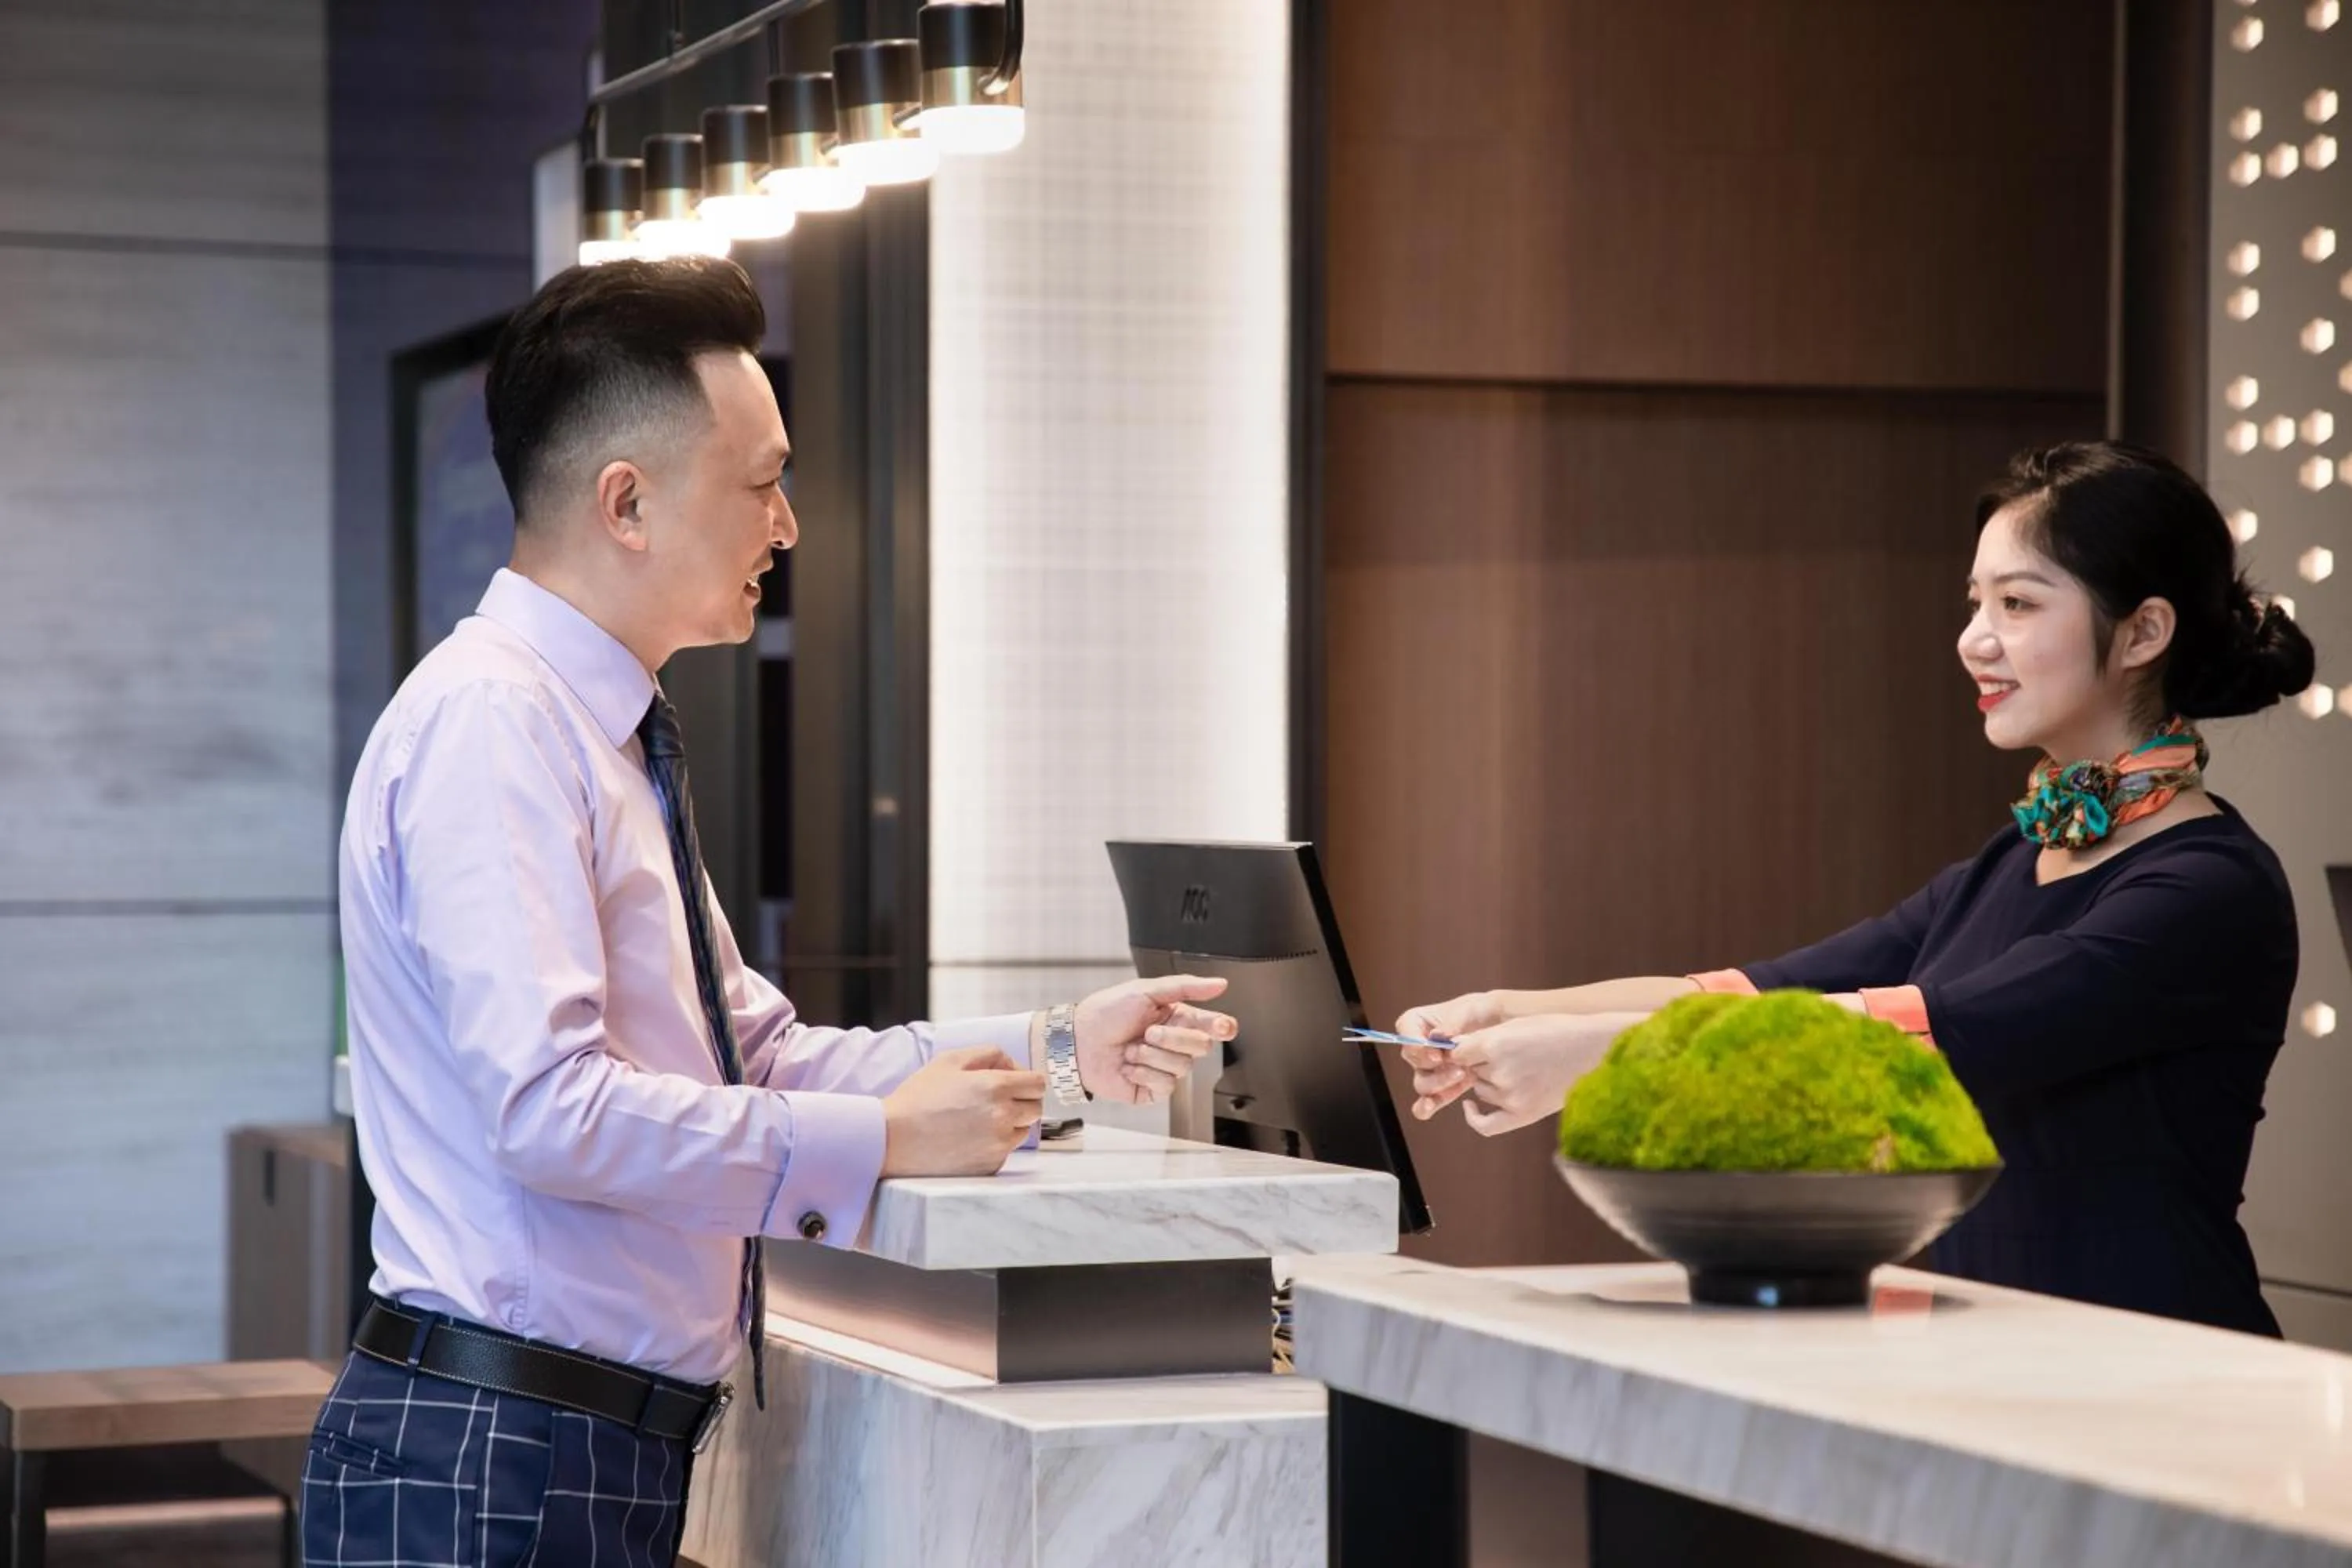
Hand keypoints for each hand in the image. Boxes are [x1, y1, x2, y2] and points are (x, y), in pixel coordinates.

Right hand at [880, 1047, 1046, 1176]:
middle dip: (1022, 1101)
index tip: (1015, 1083)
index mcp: (997, 1087)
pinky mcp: (990, 1165)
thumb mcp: (949, 1061)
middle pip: (1036, 1108)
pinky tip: (969, 1138)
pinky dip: (994, 1144)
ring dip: (1011, 1123)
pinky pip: (1005, 1151)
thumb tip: (1011, 1065)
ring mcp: (998, 1144)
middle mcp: (1004, 1117)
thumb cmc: (918, 1098)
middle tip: (996, 1100)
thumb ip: (988, 1054)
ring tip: (979, 1120)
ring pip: (1023, 1131)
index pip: (1038, 1083)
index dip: (1027, 1080)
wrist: (892, 1138)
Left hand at [1074, 975, 1235, 1104]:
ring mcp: (1164, 1067)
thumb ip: (1185, 987)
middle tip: (1148, 1032)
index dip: (1222, 1026)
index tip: (1222, 1026)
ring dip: (1152, 1056)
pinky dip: (1145, 1073)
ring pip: (1183, 1067)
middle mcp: (1174, 1043)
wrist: (1077, 1041)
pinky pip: (1166, 1085)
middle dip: (1174, 1038)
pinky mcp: (1153, 1089)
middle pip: (1202, 1047)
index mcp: (1176, 1017)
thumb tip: (1219, 984)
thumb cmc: (1105, 1013)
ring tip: (1131, 1049)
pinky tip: (1129, 1066)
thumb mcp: (1144, 991)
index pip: (1213, 1025)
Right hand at [1394, 991, 1507, 1118]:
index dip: (1416, 1045)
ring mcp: (1431, 1068)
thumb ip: (1453, 1021)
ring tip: (1463, 1076)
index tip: (1437, 1054)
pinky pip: (1429, 1098)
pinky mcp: (1443, 1086)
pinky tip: (1431, 1107)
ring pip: (1422, 1081)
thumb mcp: (1470, 1009)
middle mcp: (1421, 1046)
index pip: (1405, 1031)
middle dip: (1433, 1066)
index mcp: (1419, 1021)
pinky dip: (1428, 1104)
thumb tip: (1438, 1035)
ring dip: (1439, 1083)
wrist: (1503, 1028)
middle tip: (1457, 1066)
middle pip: (1413, 1060)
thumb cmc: (1483, 1012)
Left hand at [1420, 1013, 1635, 1136]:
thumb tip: (1454, 1051)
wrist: (1596, 1050)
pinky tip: (1470, 1107)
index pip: (1458, 1051)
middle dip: (1481, 1063)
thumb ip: (1485, 1037)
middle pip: (1471, 1070)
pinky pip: (1485, 1125)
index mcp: (1496, 1042)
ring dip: (1490, 1081)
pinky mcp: (1524, 1114)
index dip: (1463, 1049)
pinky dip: (1474, 1116)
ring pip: (1481, 1090)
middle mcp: (1499, 1070)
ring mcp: (1511, 1095)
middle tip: (1511, 1054)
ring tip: (1521, 1068)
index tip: (1470, 1048)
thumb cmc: (1559, 1031)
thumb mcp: (1518, 1024)